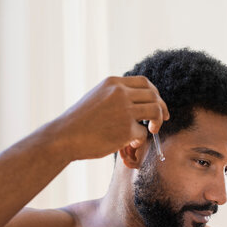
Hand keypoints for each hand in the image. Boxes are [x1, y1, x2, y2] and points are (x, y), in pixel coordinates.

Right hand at [54, 76, 169, 159]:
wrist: (64, 137)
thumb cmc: (79, 122)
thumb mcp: (97, 97)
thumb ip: (115, 95)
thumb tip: (138, 100)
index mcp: (113, 83)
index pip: (144, 82)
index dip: (154, 94)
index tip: (157, 104)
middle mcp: (120, 93)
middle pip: (154, 95)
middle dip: (162, 108)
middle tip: (162, 119)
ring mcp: (124, 110)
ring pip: (155, 111)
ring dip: (158, 122)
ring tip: (152, 131)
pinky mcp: (126, 129)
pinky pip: (144, 133)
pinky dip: (141, 139)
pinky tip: (130, 143)